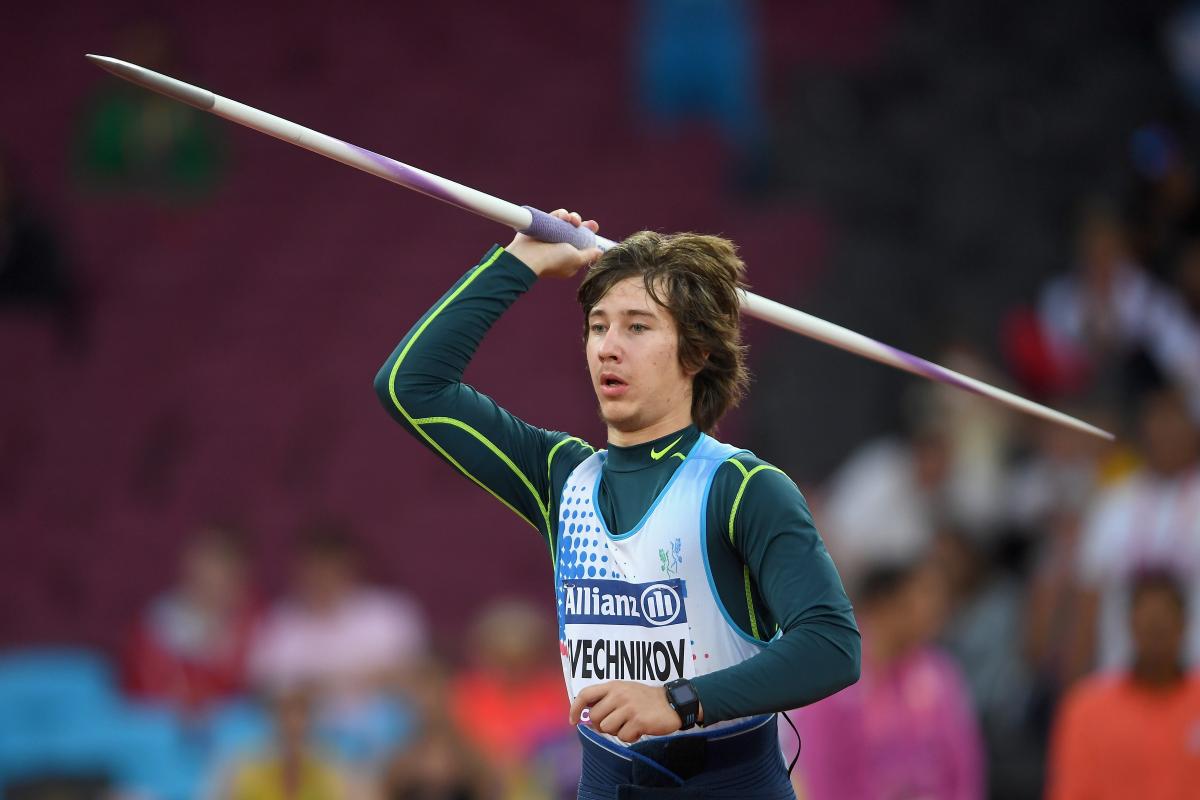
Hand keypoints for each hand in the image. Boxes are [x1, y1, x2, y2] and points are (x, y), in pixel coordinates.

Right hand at [506, 209, 601, 278]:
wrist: (528, 256)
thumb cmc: (553, 260)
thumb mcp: (576, 259)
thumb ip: (589, 255)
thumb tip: (600, 252)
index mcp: (570, 257)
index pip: (583, 243)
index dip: (589, 233)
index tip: (593, 226)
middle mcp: (561, 246)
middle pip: (575, 230)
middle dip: (580, 223)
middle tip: (579, 222)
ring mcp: (551, 236)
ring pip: (565, 222)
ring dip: (571, 217)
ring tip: (569, 219)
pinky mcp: (543, 227)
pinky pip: (555, 216)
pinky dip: (559, 214)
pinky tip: (561, 216)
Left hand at [569, 680, 691, 743]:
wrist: (672, 702)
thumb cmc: (645, 699)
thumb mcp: (624, 691)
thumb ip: (606, 699)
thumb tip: (585, 716)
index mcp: (613, 686)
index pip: (585, 694)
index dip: (575, 709)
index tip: (573, 721)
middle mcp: (619, 694)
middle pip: (595, 717)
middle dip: (602, 726)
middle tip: (616, 724)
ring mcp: (629, 707)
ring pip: (607, 728)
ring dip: (617, 731)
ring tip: (629, 725)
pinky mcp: (638, 720)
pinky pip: (623, 737)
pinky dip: (630, 737)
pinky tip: (639, 729)